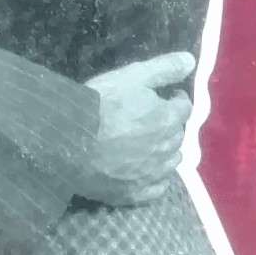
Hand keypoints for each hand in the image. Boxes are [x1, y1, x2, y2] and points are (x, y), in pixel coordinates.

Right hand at [80, 53, 197, 200]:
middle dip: (170, 125)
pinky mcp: (133, 193)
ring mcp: (150, 173)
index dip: (175, 100)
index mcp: (167, 119)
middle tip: (153, 119)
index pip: (184, 108)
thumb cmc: (98, 105)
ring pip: (171, 161)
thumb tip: (191, 61)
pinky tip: (146, 172)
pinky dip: (155, 180)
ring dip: (166, 151)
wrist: (64, 141)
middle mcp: (165, 148)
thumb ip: (163, 68)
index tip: (166, 97)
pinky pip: (155, 189)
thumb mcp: (131, 76)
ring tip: (150, 144)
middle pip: (178, 135)